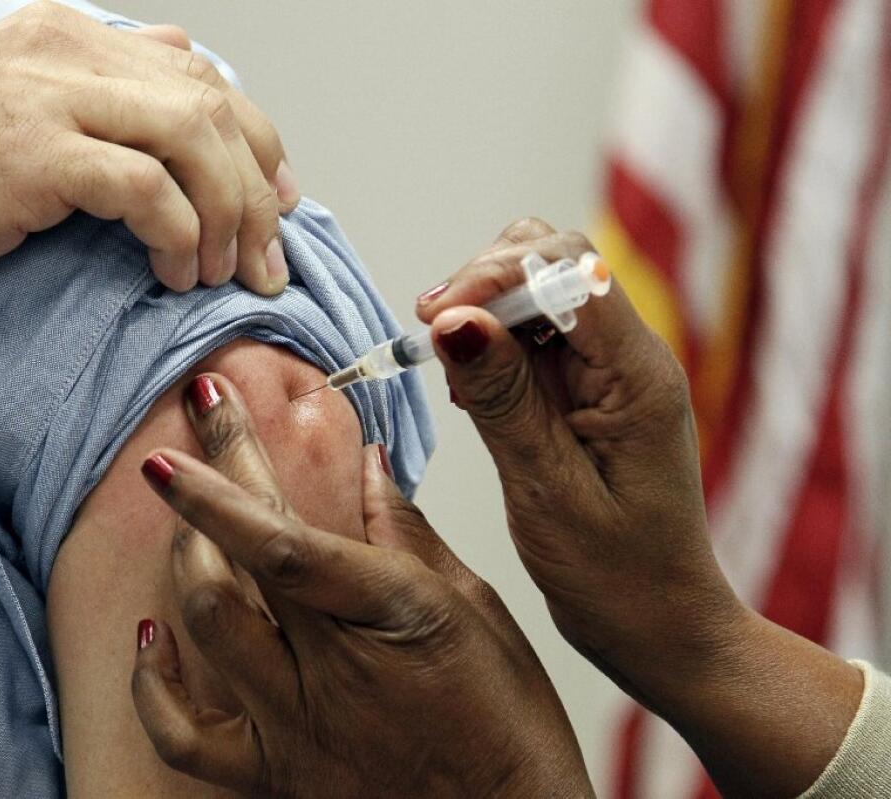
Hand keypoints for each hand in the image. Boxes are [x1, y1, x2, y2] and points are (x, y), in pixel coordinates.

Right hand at [0, 1, 296, 293]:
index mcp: (67, 37)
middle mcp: (66, 53)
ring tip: (226, 272)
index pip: (199, 75)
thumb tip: (173, 78)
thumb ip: (92, 89)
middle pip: (211, 106)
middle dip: (257, 188)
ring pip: (194, 141)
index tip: (276, 198)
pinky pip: (147, 190)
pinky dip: (180, 236)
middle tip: (268, 253)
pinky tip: (175, 273)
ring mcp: (51, 98)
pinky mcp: (36, 155)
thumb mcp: (11, 101)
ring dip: (228, 216)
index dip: (255, 140)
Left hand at [129, 373, 590, 797]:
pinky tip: (155, 633)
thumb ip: (409, 535)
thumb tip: (369, 464)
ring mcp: (295, 728)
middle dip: (199, 486)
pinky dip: (153, 681)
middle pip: (236, 566)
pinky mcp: (274, 774)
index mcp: (392, 616)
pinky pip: (184, 736)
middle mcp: (332, 673)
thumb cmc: (506, 723)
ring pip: (205, 629)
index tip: (200, 409)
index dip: (229, 473)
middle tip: (182, 432)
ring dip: (185, 558)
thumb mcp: (476, 610)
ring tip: (191, 521)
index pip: (285, 537)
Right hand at [416, 218, 861, 795]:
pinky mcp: (588, 389)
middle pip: (553, 259)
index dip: (495, 275)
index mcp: (637, 375)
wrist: (660, 624)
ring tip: (449, 370)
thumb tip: (454, 319)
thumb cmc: (616, 576)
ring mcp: (610, 370)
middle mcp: (630, 357)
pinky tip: (470, 391)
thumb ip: (502, 399)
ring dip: (483, 311)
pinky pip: (533, 338)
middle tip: (431, 333)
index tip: (436, 319)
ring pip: (538, 290)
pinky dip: (491, 346)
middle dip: (485, 280)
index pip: (568, 269)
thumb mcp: (546, 490)